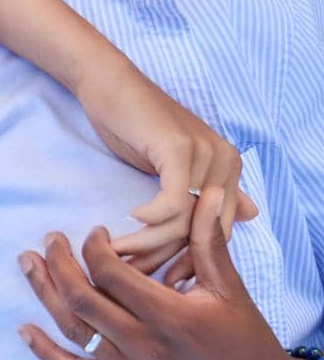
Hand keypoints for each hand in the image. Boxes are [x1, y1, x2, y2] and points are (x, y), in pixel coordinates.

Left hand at [17, 188, 319, 359]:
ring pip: (74, 329)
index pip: (113, 275)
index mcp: (170, 316)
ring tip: (28, 263)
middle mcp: (144, 345)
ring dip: (46, 294)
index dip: (95, 248)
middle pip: (83, 298)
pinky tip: (25, 330)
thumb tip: (208, 194)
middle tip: (49, 239)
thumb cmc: (246, 341)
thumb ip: (208, 242)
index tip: (95, 233)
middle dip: (59, 263)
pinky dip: (46, 353)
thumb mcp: (230, 290)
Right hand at [72, 62, 257, 271]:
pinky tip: (129, 217)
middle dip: (168, 258)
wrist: (108, 84)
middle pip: (201, 231)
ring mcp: (204, 155)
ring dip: (147, 244)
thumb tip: (251, 214)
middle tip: (135, 270)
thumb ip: (209, 189)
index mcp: (229, 166)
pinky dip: (148, 220)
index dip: (191, 258)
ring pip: (182, 222)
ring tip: (120, 250)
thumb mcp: (176, 161)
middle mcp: (225, 161)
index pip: (218, 231)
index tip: (161, 275)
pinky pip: (170, 205)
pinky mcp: (178, 151)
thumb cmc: (135, 123)